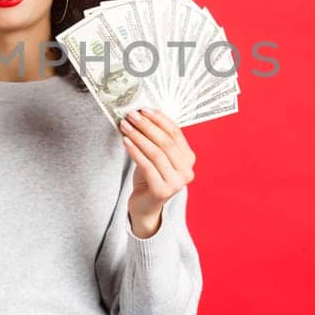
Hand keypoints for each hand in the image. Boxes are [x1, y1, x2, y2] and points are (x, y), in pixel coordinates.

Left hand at [119, 108, 195, 238]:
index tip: (144, 109)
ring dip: (139, 136)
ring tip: (125, 126)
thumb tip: (141, 113)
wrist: (145, 204)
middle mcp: (187, 171)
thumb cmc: (150, 176)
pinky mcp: (162, 191)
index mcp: (189, 159)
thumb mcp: (156, 155)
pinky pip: (147, 166)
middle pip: (166, 142)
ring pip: (156, 153)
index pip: (176, 133)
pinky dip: (135, 151)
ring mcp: (176, 183)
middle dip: (147, 126)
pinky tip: (125, 141)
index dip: (159, 119)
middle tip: (132, 116)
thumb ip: (156, 138)